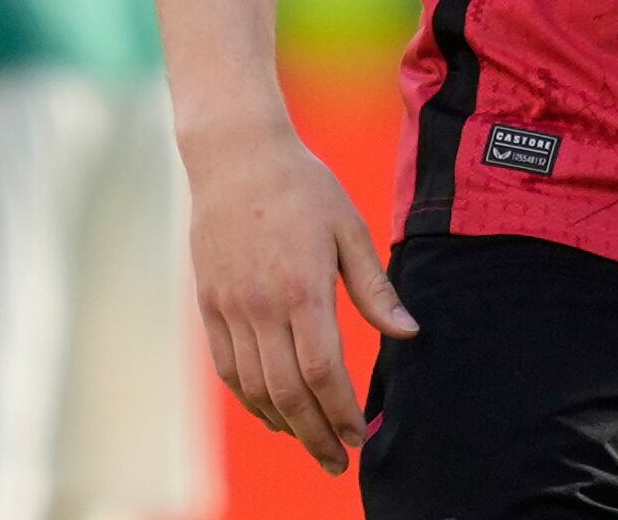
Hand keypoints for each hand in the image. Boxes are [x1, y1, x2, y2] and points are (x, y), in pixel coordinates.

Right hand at [183, 112, 416, 472]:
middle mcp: (261, 306)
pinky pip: (227, 368)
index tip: (359, 434)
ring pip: (254, 388)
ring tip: (310, 442)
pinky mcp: (209, 306)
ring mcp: (230, 308)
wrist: (236, 157)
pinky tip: (271, 414)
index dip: (341, 410)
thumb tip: (409, 334)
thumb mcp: (350, 229)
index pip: (322, 371)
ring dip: (283, 424)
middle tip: (337, 461)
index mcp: (302, 288)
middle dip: (315, 434)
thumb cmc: (304, 187)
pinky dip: (249, 400)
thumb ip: (375, 289)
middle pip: (287, 392)